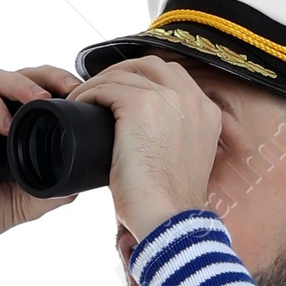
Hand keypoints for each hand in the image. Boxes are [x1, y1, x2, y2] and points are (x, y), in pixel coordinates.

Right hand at [0, 63, 83, 263]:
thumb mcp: (22, 205)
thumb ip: (50, 193)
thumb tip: (79, 184)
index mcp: (9, 124)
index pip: (35, 90)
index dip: (57, 83)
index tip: (80, 90)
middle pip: (16, 76)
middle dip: (43, 77)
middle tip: (65, 90)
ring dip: (17, 85)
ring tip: (36, 103)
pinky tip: (3, 124)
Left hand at [82, 56, 222, 243]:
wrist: (169, 221)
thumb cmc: (169, 206)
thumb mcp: (182, 164)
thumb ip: (173, 141)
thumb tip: (142, 135)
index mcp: (206, 113)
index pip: (173, 77)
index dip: (144, 79)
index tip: (122, 94)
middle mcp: (192, 99)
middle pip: (150, 64)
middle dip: (122, 72)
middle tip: (100, 92)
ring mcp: (168, 98)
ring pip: (125, 73)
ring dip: (100, 83)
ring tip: (83, 100)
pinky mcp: (141, 104)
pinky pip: (106, 86)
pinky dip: (88, 93)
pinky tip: (78, 104)